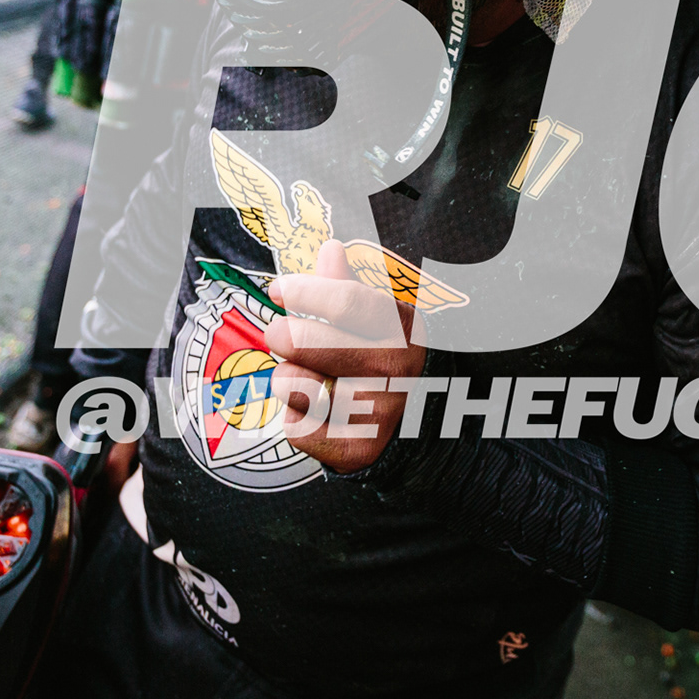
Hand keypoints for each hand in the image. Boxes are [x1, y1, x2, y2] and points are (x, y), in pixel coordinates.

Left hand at [266, 239, 423, 472]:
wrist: (420, 429)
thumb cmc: (386, 362)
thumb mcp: (379, 321)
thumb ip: (348, 288)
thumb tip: (330, 248)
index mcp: (402, 328)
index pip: (345, 301)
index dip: (303, 291)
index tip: (279, 289)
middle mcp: (394, 369)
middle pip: (305, 342)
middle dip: (280, 335)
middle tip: (278, 336)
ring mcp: (377, 411)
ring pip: (293, 385)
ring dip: (285, 379)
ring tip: (301, 377)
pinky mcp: (357, 449)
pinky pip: (296, 428)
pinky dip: (296, 418)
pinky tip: (314, 412)